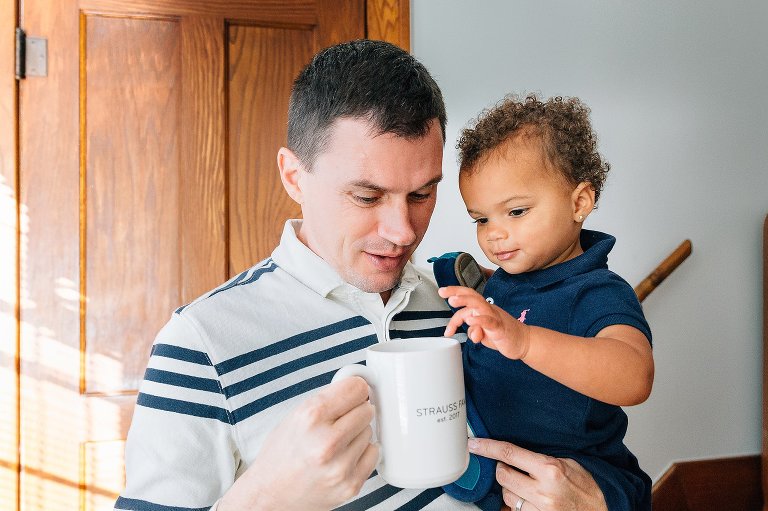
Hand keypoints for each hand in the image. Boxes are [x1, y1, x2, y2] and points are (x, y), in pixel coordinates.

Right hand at [219, 377, 377, 510]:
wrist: (271, 494)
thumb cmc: (282, 453)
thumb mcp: (296, 415)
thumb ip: (328, 398)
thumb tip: (360, 385)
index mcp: (310, 417)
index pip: (356, 388)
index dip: (356, 389)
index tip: (354, 392)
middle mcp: (326, 442)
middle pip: (367, 409)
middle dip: (357, 411)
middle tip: (341, 419)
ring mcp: (340, 466)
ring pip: (369, 432)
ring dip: (357, 433)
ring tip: (336, 443)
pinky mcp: (350, 485)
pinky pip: (373, 454)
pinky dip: (362, 453)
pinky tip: (343, 456)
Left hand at [439, 285, 529, 358]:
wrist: (523, 342)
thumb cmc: (503, 335)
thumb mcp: (484, 334)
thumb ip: (474, 331)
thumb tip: (469, 332)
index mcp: (483, 309)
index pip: (467, 299)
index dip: (454, 294)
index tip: (441, 292)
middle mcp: (488, 309)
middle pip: (472, 296)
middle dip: (456, 292)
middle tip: (442, 292)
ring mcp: (495, 317)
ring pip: (479, 305)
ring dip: (464, 301)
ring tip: (452, 301)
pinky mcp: (500, 328)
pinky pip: (489, 321)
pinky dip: (479, 320)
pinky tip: (470, 320)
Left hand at [468, 438, 606, 510]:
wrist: (604, 508)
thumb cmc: (587, 486)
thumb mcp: (566, 462)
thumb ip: (540, 459)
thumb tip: (513, 453)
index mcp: (549, 469)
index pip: (509, 453)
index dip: (487, 447)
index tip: (474, 444)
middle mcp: (542, 491)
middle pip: (503, 475)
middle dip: (503, 469)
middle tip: (513, 468)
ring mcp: (540, 510)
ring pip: (507, 495)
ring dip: (511, 489)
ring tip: (527, 486)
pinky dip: (518, 505)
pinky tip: (527, 500)